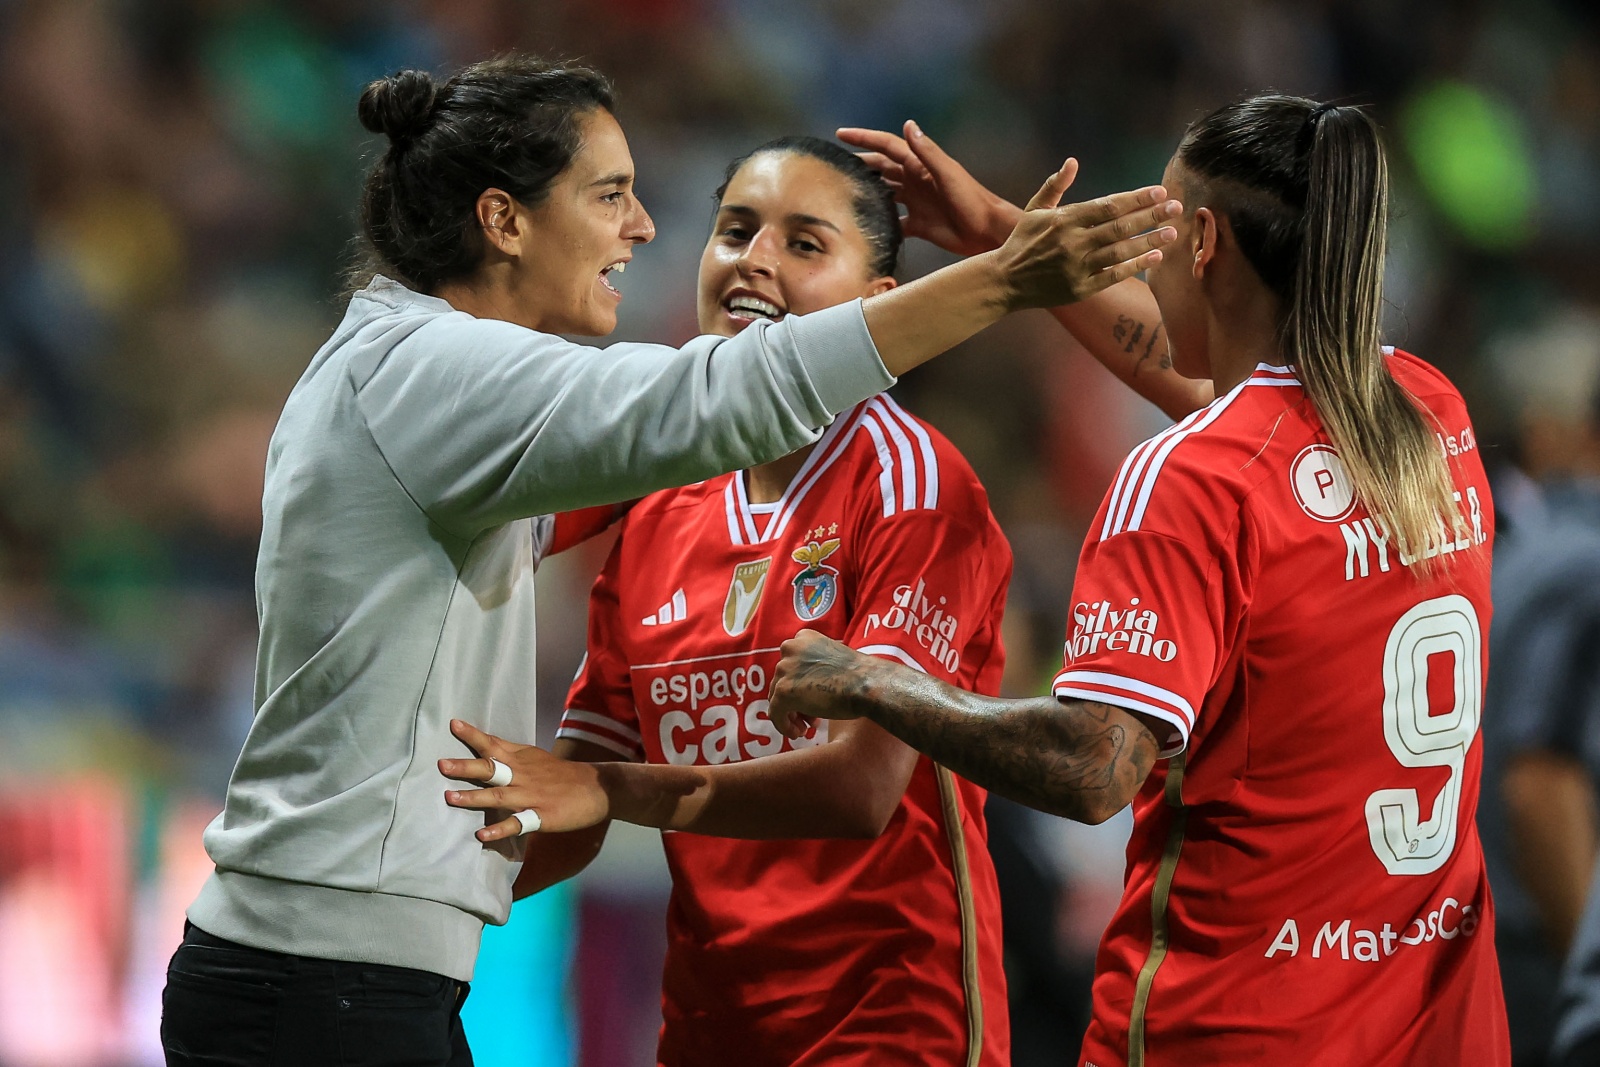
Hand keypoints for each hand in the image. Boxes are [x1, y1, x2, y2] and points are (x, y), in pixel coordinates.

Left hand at [438, 719, 610, 841]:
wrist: (597, 788)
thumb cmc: (562, 774)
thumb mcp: (536, 757)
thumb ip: (510, 753)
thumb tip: (484, 745)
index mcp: (522, 759)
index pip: (493, 744)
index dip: (473, 735)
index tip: (453, 724)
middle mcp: (523, 775)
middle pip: (491, 768)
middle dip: (466, 767)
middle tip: (441, 764)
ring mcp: (531, 796)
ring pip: (498, 796)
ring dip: (474, 798)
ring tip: (450, 798)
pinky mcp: (541, 816)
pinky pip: (517, 823)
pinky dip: (499, 829)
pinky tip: (482, 834)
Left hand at [767, 629, 876, 739]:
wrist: (867, 684)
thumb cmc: (859, 677)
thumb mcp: (832, 662)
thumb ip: (813, 670)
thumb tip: (799, 693)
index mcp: (803, 638)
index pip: (791, 666)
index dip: (800, 686)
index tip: (814, 699)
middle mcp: (790, 648)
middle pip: (782, 681)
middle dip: (797, 702)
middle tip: (812, 719)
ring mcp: (785, 669)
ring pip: (777, 698)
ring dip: (792, 714)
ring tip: (806, 728)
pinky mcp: (783, 691)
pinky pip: (776, 713)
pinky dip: (784, 726)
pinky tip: (799, 733)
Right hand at [838, 120, 1019, 255]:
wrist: (987, 231)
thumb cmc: (972, 200)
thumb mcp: (948, 173)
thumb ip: (927, 152)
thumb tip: (909, 125)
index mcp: (919, 166)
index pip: (886, 146)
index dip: (864, 138)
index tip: (840, 134)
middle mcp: (915, 181)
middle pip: (881, 168)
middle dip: (860, 163)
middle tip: (836, 165)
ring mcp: (916, 202)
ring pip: (884, 193)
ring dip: (867, 191)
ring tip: (844, 194)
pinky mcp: (919, 224)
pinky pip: (894, 222)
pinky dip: (881, 223)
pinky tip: (867, 227)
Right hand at [992, 169, 1180, 311]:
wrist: (1005, 281)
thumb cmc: (1023, 242)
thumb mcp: (1035, 210)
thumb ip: (1055, 186)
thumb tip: (1072, 162)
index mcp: (1065, 220)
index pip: (1108, 206)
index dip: (1136, 199)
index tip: (1159, 192)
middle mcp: (1073, 242)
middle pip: (1119, 227)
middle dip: (1150, 216)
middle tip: (1177, 208)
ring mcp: (1077, 267)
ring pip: (1120, 251)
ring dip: (1149, 241)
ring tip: (1172, 232)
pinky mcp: (1080, 288)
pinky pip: (1113, 275)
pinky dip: (1135, 266)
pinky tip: (1155, 257)